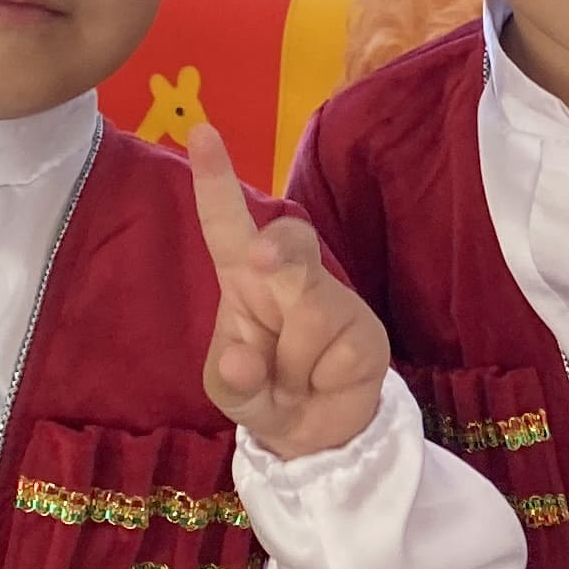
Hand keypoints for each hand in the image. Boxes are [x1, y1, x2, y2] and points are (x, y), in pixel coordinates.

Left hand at [190, 126, 389, 459]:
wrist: (318, 435)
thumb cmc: (263, 391)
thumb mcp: (233, 394)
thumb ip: (231, 382)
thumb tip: (243, 361)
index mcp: (243, 277)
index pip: (226, 224)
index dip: (215, 181)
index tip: (201, 132)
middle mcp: (289, 277)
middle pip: (290, 242)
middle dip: (278, 248)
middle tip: (259, 259)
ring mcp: (333, 300)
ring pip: (311, 311)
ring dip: (292, 364)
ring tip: (292, 385)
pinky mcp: (367, 332)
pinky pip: (339, 353)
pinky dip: (321, 383)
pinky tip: (323, 386)